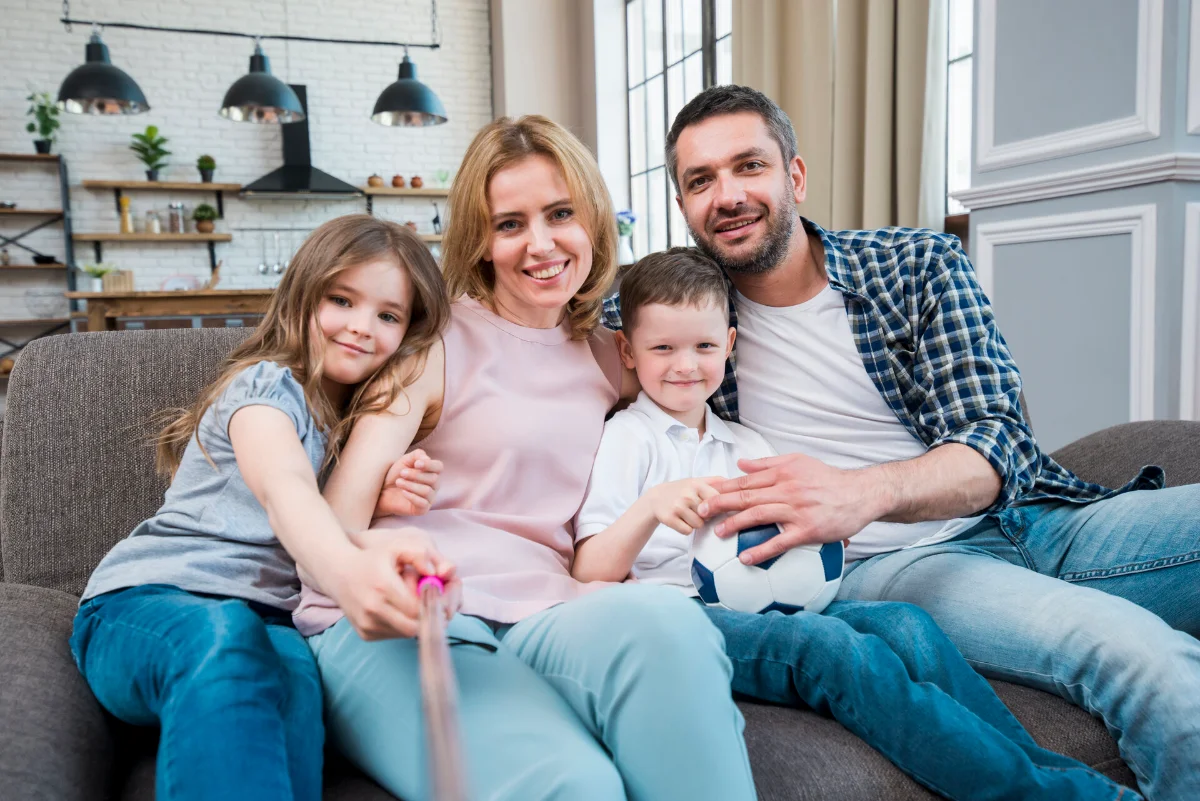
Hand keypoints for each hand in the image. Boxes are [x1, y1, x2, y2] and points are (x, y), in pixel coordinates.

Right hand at [327, 526, 457, 639]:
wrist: (337, 573)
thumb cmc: (372, 558)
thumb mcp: (397, 547)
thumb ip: (420, 554)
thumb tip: (437, 572)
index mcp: (383, 587)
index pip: (419, 609)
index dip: (434, 606)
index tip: (441, 599)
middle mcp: (373, 609)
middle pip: (415, 627)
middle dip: (428, 618)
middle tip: (435, 607)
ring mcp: (367, 624)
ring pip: (405, 634)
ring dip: (415, 623)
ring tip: (414, 605)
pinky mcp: (365, 634)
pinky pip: (393, 636)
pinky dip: (402, 627)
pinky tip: (400, 611)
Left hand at [373, 448, 443, 518]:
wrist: (382, 491)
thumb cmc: (395, 474)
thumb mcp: (405, 461)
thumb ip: (417, 455)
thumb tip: (427, 459)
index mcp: (431, 472)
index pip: (439, 467)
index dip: (429, 465)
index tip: (416, 464)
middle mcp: (433, 485)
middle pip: (433, 479)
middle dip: (416, 475)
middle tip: (401, 473)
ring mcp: (429, 498)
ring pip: (427, 491)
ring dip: (411, 485)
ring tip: (398, 482)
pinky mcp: (422, 509)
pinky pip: (423, 503)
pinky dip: (412, 497)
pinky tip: (403, 492)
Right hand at [646, 477, 721, 533]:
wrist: (655, 498)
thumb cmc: (681, 490)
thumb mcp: (697, 481)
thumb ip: (716, 481)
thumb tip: (736, 482)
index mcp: (696, 484)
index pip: (718, 501)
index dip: (717, 507)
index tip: (712, 507)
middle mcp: (687, 494)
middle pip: (709, 515)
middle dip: (705, 516)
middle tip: (695, 510)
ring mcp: (677, 506)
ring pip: (699, 525)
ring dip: (695, 523)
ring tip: (687, 515)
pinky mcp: (669, 518)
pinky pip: (687, 531)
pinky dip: (685, 529)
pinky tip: (680, 520)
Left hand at [697, 453, 876, 564]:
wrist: (861, 494)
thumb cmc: (828, 479)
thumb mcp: (799, 462)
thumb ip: (768, 463)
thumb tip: (740, 464)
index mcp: (782, 473)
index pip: (746, 480)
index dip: (723, 487)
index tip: (705, 492)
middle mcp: (787, 489)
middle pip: (747, 496)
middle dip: (721, 503)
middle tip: (702, 511)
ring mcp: (797, 510)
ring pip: (759, 516)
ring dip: (735, 524)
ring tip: (718, 533)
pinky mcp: (807, 530)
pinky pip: (780, 542)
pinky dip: (761, 551)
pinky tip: (746, 558)